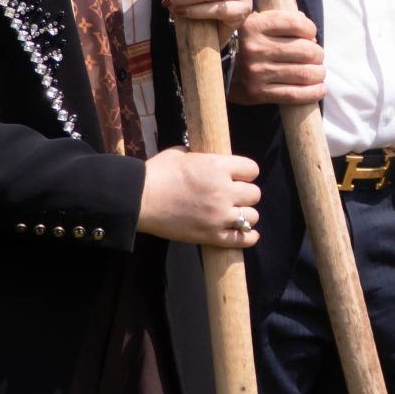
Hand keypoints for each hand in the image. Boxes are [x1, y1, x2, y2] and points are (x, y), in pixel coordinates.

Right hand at [139, 147, 263, 247]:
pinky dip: (247, 237)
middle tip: (233, 195)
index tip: (238, 176)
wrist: (139, 200)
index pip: (252, 169)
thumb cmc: (157, 174)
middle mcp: (223, 191)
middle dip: (245, 194)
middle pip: (255, 194)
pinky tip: (247, 233)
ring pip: (252, 216)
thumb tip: (207, 159)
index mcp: (218, 167)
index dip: (246, 173)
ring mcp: (219, 215)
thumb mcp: (181, 154)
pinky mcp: (211, 235)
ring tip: (235, 214)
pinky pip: (242, 239)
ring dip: (245, 214)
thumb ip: (201, 157)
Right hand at [230, 8, 327, 105]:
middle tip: (317, 57)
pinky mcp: (258, 93)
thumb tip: (311, 33)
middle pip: (305, 51)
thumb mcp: (257, 24)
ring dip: (318, 73)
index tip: (311, 35)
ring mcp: (256, 72)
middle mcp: (255, 48)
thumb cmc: (248, 44)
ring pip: (304, 73)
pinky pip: (295, 95)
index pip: (297, 23)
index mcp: (255, 25)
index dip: (311, 29)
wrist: (219, 71)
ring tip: (318, 72)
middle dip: (318, 54)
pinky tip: (320, 89)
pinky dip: (314, 92)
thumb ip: (282, 21)